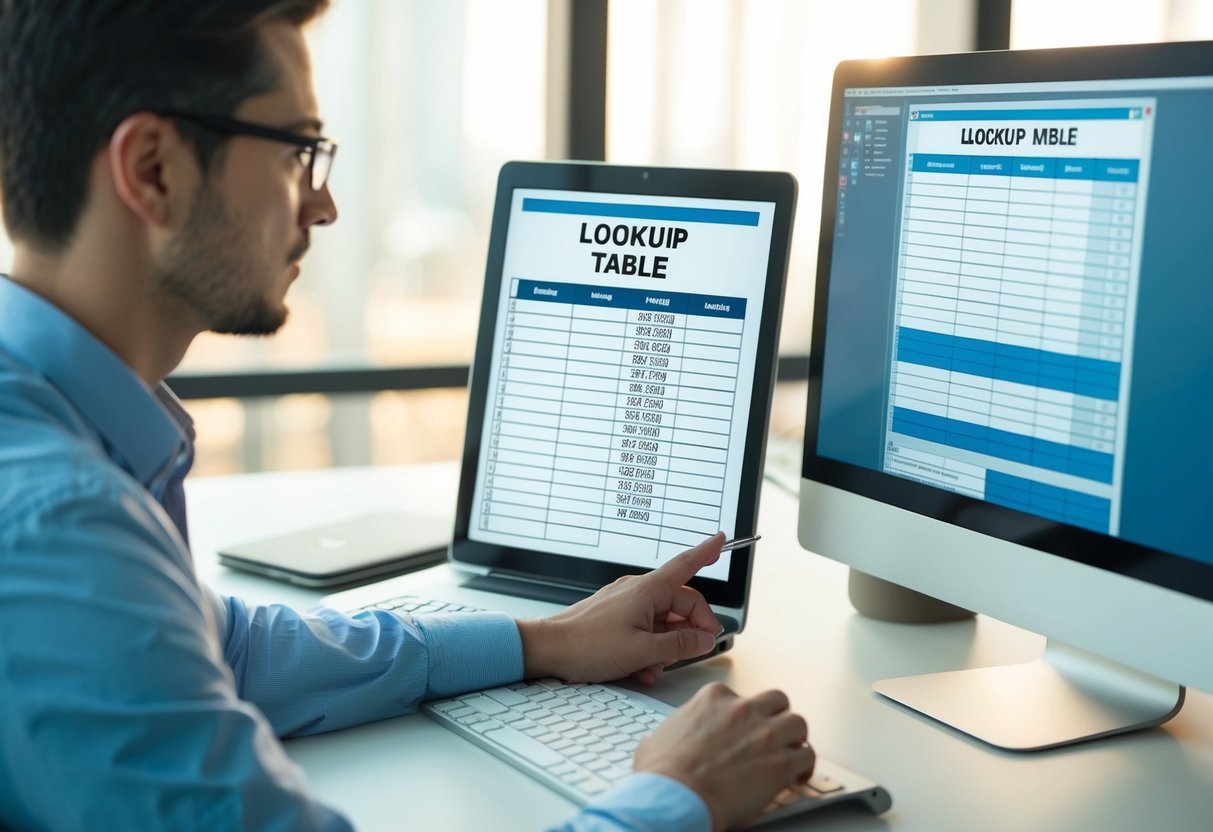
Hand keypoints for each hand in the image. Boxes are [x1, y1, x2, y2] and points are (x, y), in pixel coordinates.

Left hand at [516, 533, 725, 683]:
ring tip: (655, 666)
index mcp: (648, 590)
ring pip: (662, 620)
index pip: (685, 565)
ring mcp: (625, 604)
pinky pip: (644, 629)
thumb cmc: (587, 645)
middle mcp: (638, 591)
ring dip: (667, 645)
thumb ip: (680, 645)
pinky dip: (649, 648)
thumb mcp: (643, 651)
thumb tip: (705, 639)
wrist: (548, 649)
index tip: (721, 540)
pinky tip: (642, 668)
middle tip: (699, 648)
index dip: (706, 552)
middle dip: (692, 628)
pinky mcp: (615, 617)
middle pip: (680, 603)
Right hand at [633, 683, 815, 831]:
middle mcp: (743, 709)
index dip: (744, 715)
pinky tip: (798, 775)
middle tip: (773, 734)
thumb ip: (671, 731)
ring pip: (798, 723)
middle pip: (776, 701)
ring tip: (790, 752)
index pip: (739, 696)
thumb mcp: (655, 739)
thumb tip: (662, 741)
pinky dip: (806, 766)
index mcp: (713, 698)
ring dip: (795, 738)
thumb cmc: (664, 774)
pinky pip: (808, 756)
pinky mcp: (781, 763)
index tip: (743, 729)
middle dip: (777, 717)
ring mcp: (765, 734)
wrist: (676, 796)